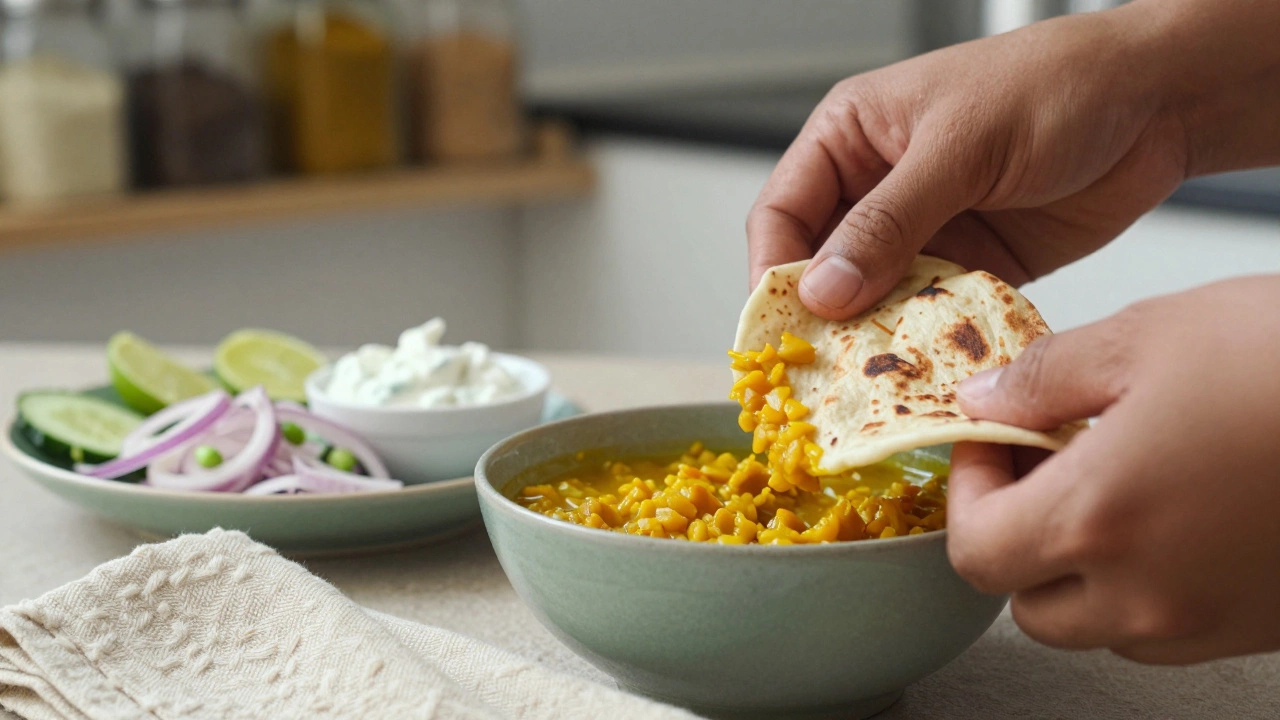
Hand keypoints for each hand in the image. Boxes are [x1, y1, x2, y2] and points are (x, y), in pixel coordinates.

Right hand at [747, 0, 1279, 319]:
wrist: (1158, 103)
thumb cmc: (1055, 85)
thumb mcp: (959, 146)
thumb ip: (888, 221)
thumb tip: (823, 289)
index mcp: (852, 137)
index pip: (783, 213)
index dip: (774, 270)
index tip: (781, 325)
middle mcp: (877, 189)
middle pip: (820, 267)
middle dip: (819, 318)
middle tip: (817, 370)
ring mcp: (923, 232)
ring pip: (872, 300)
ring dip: (871, 339)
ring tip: (868, 381)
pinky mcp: (969, 268)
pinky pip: (928, 316)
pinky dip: (924, 344)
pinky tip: (924, 369)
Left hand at [947, 276, 1279, 663]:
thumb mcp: (1151, 336)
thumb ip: (1043, 377)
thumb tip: (982, 400)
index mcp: (1102, 519)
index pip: (975, 551)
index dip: (967, 491)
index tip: (991, 442)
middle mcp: (1150, 593)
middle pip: (1026, 602)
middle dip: (1014, 535)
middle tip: (1037, 464)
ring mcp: (1211, 621)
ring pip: (1095, 625)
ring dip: (1078, 566)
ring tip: (1111, 481)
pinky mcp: (1260, 625)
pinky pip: (1167, 629)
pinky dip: (1144, 583)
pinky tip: (1173, 511)